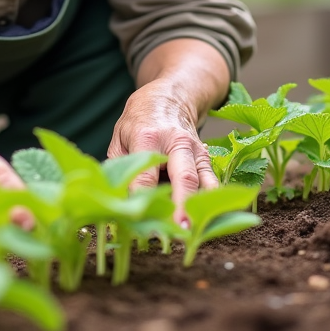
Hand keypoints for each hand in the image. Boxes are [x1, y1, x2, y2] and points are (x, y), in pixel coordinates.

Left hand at [107, 82, 218, 224]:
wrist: (171, 96)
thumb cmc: (139, 120)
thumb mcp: (120, 136)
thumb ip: (118, 167)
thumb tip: (115, 202)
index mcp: (147, 137)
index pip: (145, 175)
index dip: (143, 200)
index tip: (139, 222)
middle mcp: (175, 142)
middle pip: (183, 177)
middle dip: (182, 205)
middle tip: (180, 232)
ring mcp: (194, 149)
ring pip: (202, 181)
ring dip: (200, 208)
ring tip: (196, 233)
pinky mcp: (206, 156)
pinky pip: (212, 181)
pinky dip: (213, 201)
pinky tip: (212, 221)